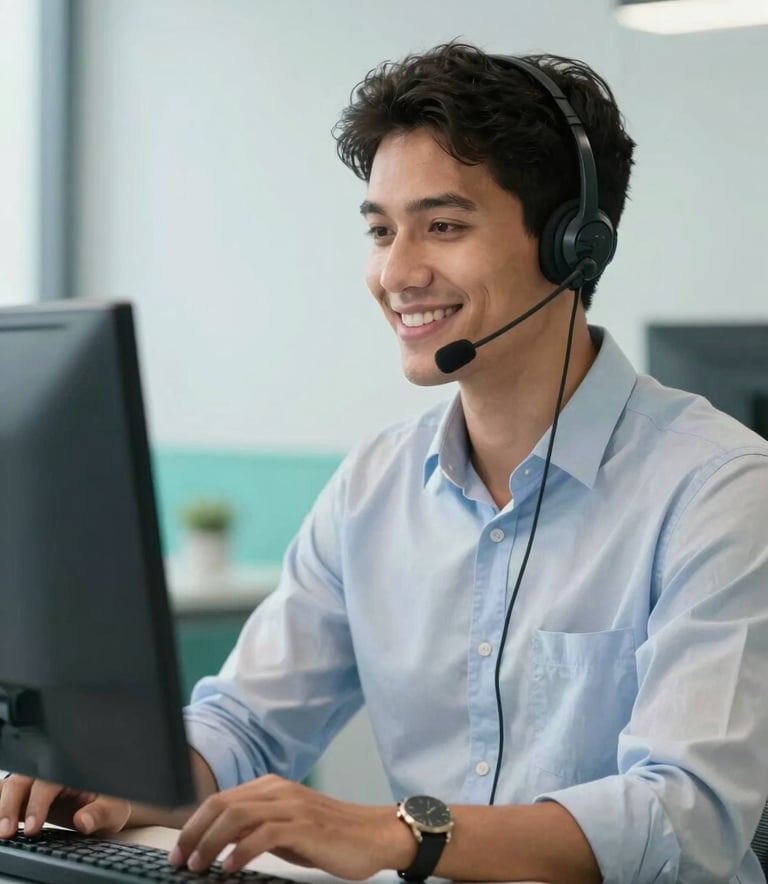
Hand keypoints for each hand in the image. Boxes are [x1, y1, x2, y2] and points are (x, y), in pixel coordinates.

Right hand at [0, 774, 130, 837]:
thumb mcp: (114, 809)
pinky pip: (7, 794)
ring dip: (1, 805)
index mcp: (73, 769)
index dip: (37, 803)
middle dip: (10, 804)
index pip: (49, 781)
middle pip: (23, 779)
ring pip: (11, 786)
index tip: (33, 827)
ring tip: (0, 831)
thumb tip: (84, 821)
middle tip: (6, 832)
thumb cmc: (110, 804)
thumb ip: (100, 813)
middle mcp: (52, 771)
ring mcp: (37, 783)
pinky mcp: (26, 796)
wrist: (105, 808)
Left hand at [169, 774, 414, 878]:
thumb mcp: (287, 829)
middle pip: (222, 804)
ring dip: (211, 842)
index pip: (220, 800)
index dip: (194, 825)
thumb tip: (219, 843)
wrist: (374, 834)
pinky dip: (241, 851)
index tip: (179, 850)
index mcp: (271, 787)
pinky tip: (230, 868)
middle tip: (180, 860)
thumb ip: (256, 829)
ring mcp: (292, 806)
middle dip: (194, 833)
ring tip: (199, 866)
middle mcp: (278, 791)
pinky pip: (264, 834)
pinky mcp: (305, 826)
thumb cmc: (331, 835)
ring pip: (237, 816)